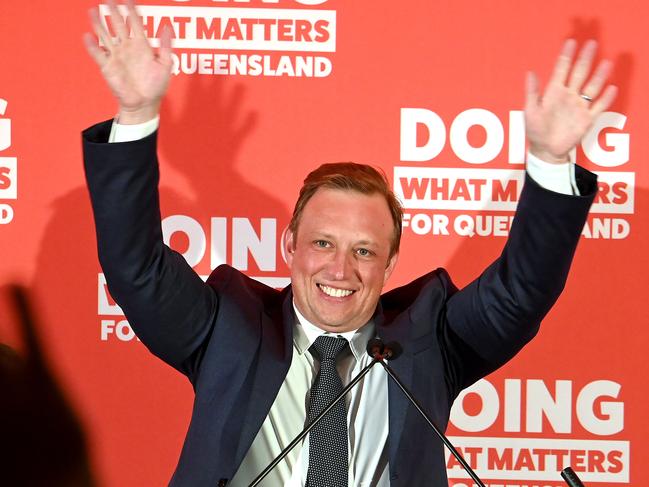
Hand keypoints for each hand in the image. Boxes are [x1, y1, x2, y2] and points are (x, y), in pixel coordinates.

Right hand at [83, 0, 172, 123]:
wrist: (145, 104)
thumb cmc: (156, 86)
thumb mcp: (165, 65)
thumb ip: (165, 46)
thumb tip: (168, 27)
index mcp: (142, 46)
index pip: (135, 24)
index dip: (131, 11)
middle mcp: (127, 48)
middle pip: (118, 25)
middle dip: (113, 12)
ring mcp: (116, 56)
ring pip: (106, 36)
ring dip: (99, 24)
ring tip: (93, 10)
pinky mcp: (108, 67)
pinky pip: (98, 55)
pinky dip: (93, 46)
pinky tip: (88, 36)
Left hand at [525, 39, 617, 163]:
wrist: (546, 150)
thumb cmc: (535, 131)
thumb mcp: (530, 111)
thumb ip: (532, 92)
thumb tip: (530, 72)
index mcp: (553, 93)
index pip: (561, 70)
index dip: (566, 56)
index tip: (571, 42)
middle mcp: (568, 96)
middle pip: (579, 73)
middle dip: (585, 59)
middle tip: (592, 44)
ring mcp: (579, 107)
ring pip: (591, 88)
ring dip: (599, 76)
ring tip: (606, 63)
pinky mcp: (587, 119)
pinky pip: (599, 107)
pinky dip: (605, 98)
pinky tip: (611, 88)